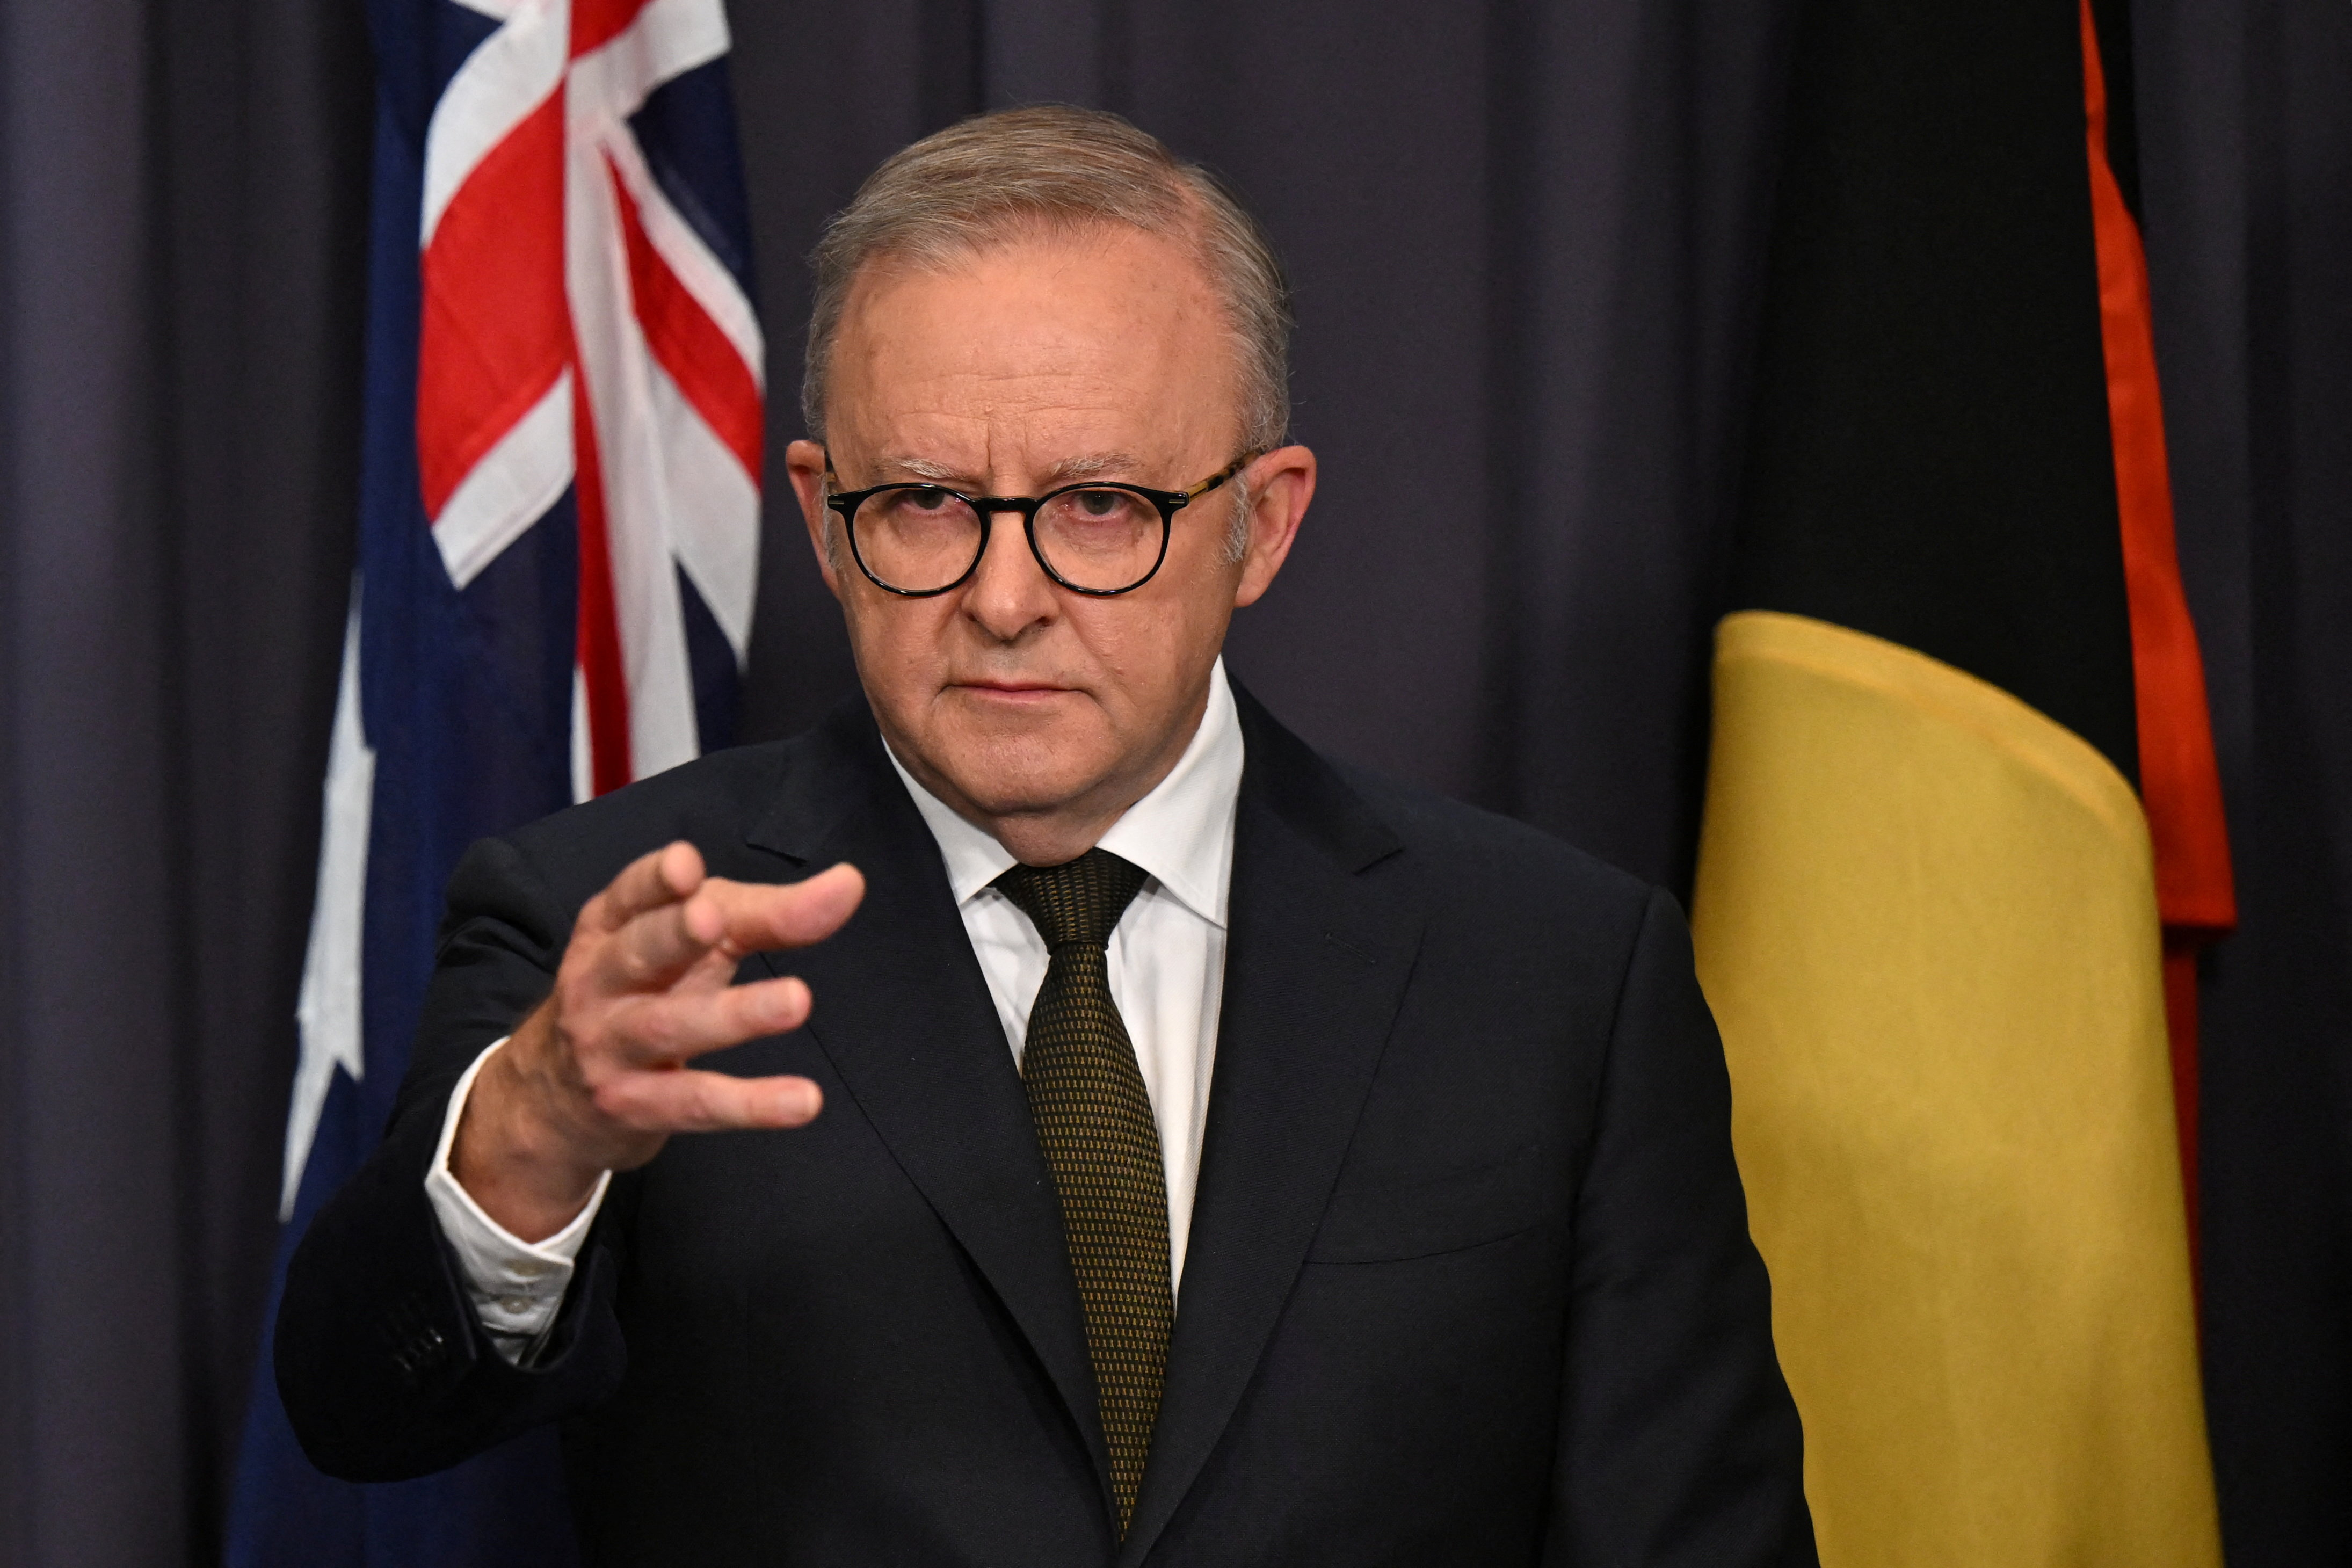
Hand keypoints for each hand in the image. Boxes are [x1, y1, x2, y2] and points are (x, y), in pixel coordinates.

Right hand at [452, 842, 865, 1240]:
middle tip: (712, 920)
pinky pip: (696, 1102)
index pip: (629, 896)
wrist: (555, 1101)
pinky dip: (751, 1104)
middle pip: (637, 953)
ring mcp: (611, 1047)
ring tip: (797, 1000)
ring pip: (669, 1028)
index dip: (654, 880)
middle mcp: (601, 982)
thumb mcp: (695, 945)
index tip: (687, 864)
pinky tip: (803, 1100)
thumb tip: (849, 885)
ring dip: (733, 1015)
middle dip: (673, 935)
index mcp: (611, 928)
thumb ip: (768, 914)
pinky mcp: (634, 1106)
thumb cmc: (644, 993)